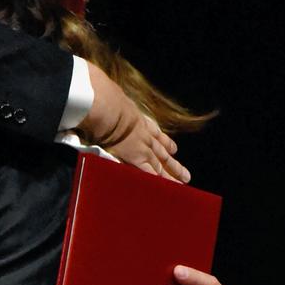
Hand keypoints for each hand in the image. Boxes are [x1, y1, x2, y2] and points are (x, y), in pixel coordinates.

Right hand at [79, 66, 190, 181]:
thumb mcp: (111, 99)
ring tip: (183, 181)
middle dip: (173, 163)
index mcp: (137, 119)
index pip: (154, 133)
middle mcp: (144, 134)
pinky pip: (152, 172)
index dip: (164, 141)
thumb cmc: (103, 100)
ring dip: (172, 173)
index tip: (173, 148)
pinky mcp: (137, 158)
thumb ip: (109, 102)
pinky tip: (166, 188)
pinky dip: (159, 180)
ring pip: (161, 163)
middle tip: (185, 173)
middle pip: (162, 151)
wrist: (107, 106)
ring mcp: (143, 146)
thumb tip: (99, 96)